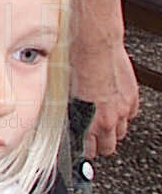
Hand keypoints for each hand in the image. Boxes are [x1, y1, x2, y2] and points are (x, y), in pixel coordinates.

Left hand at [74, 40, 139, 154]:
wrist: (92, 42)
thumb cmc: (73, 62)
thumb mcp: (61, 93)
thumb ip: (68, 113)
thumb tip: (65, 121)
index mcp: (85, 120)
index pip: (88, 150)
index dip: (85, 150)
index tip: (84, 148)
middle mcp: (106, 118)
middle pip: (109, 147)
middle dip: (101, 144)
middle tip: (95, 138)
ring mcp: (121, 108)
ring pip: (122, 132)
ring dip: (113, 129)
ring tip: (103, 120)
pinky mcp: (132, 96)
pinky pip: (131, 114)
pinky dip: (124, 112)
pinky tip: (114, 104)